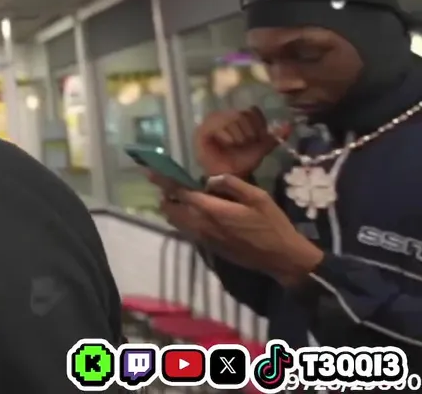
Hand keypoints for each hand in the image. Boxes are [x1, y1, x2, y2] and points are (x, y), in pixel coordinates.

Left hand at [172, 175, 323, 286]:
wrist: (281, 258)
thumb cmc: (272, 224)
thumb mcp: (258, 197)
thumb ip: (231, 184)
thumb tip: (209, 179)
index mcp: (213, 210)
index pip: (181, 193)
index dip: (165, 182)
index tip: (151, 173)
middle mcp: (202, 225)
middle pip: (171, 210)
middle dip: (165, 196)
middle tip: (166, 185)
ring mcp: (204, 239)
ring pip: (176, 223)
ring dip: (171, 209)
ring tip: (175, 197)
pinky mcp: (209, 247)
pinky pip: (186, 231)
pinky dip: (181, 221)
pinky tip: (190, 213)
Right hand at [194, 107, 288, 178]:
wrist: (229, 176)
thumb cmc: (243, 160)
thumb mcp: (262, 148)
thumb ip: (274, 136)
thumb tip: (289, 125)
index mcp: (239, 116)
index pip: (252, 112)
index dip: (257, 126)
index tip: (256, 139)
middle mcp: (224, 115)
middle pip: (242, 114)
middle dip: (248, 132)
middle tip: (245, 144)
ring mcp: (211, 121)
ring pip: (231, 119)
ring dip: (238, 136)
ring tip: (235, 146)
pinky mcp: (202, 130)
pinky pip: (218, 127)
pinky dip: (226, 137)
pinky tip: (226, 145)